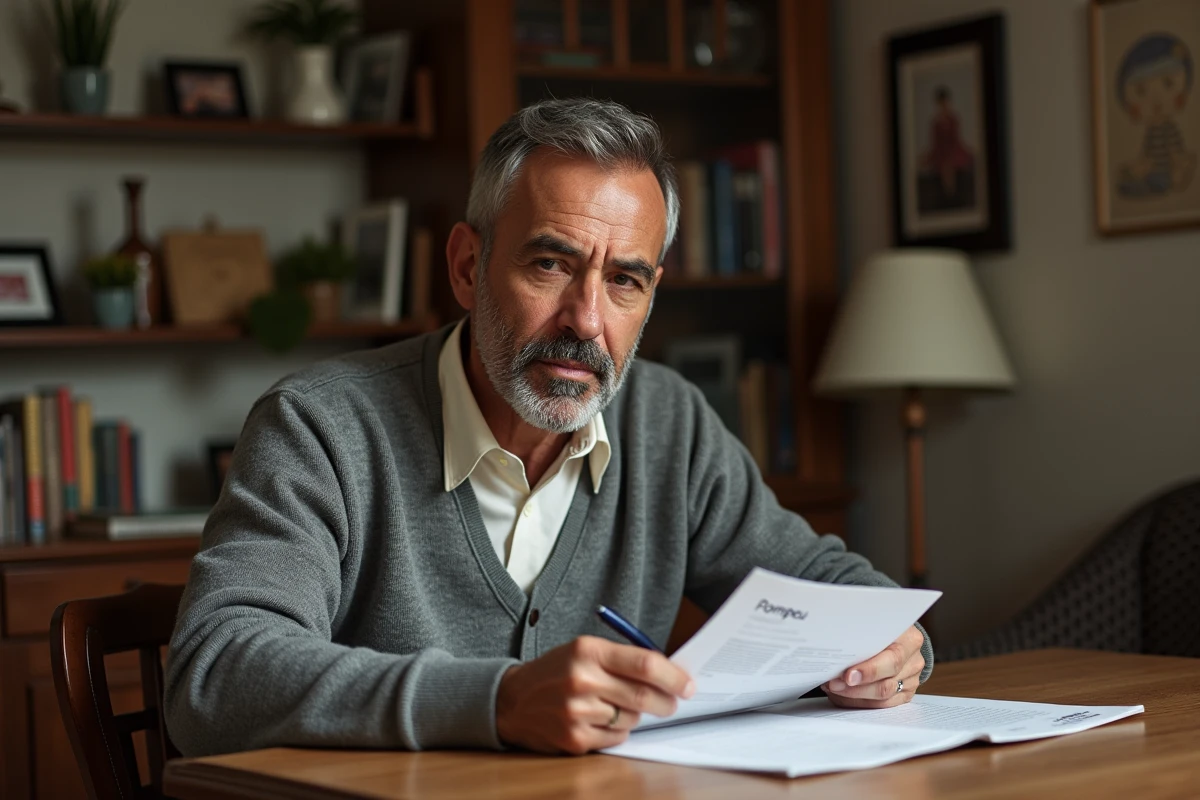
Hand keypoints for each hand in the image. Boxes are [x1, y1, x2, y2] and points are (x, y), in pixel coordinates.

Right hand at [496, 635, 694, 754]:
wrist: (512, 700)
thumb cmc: (556, 672)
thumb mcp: (583, 651)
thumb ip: (623, 659)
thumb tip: (668, 673)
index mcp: (587, 651)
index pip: (644, 664)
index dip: (673, 676)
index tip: (688, 684)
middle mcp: (582, 680)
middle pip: (643, 695)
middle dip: (667, 701)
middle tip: (673, 702)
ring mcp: (577, 712)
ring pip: (632, 719)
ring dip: (636, 715)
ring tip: (618, 706)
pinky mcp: (575, 739)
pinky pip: (617, 738)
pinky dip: (618, 731)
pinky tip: (601, 720)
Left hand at [822, 625, 924, 708]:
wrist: (895, 636)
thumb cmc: (877, 629)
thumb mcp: (872, 624)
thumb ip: (860, 635)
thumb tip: (834, 647)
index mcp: (909, 638)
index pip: (893, 658)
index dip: (870, 669)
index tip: (848, 674)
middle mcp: (913, 660)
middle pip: (886, 683)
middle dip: (857, 687)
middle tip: (834, 684)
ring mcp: (911, 679)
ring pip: (883, 697)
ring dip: (854, 696)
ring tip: (834, 688)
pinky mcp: (905, 694)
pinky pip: (882, 705)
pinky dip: (859, 702)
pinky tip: (843, 695)